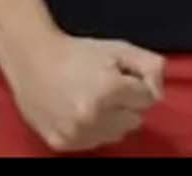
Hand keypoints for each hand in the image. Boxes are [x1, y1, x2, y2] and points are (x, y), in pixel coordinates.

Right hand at [7, 34, 165, 152]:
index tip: (119, 75)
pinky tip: (79, 111)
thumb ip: (151, 67)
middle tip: (106, 87)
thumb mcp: (120, 48)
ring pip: (117, 134)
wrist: (33, 59)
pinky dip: (92, 130)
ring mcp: (76, 133)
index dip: (136, 84)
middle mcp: (93, 116)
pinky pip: (94, 143)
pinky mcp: (62, 143)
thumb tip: (158, 93)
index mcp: (110, 90)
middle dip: (126, 104)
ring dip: (111, 119)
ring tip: (92, 98)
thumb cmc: (79, 52)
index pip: (148, 99)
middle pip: (135, 120)